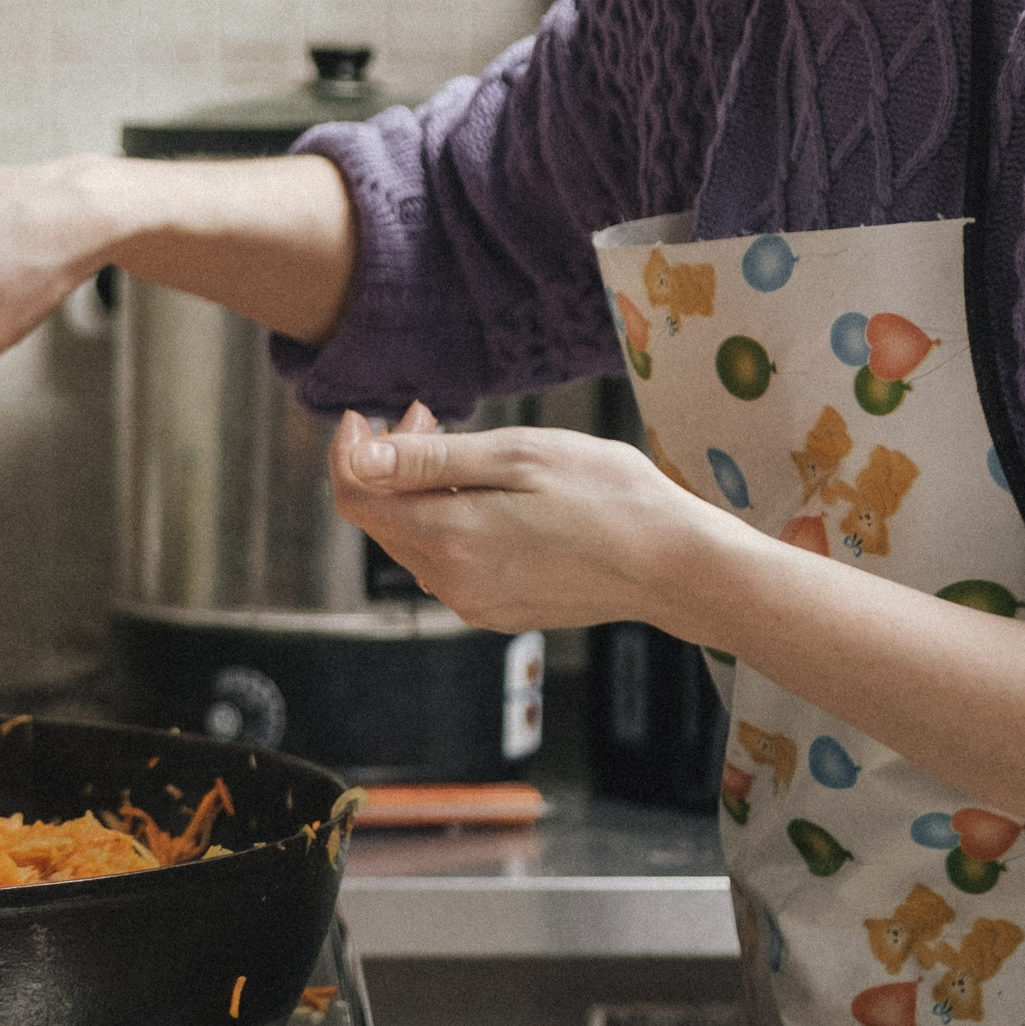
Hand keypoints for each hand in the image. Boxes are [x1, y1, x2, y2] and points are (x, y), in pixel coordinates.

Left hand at [327, 405, 703, 631]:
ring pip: (416, 541)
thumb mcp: (518, 456)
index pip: (356, 499)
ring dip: (421, 493)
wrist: (675, 565)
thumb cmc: (609, 497)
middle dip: (389, 465)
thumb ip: (432, 460)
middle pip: (382, 520)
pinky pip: (451, 564)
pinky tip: (487, 497)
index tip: (366, 416)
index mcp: (450, 539)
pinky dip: (450, 524)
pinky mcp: (500, 611)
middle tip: (426, 415)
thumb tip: (362, 458)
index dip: (349, 453)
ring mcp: (476, 603)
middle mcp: (453, 582)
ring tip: (462, 451)